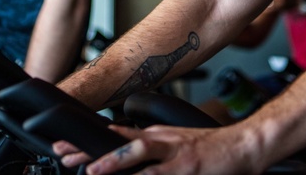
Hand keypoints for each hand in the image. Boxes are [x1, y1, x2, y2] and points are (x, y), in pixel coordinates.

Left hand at [54, 124, 261, 174]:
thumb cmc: (209, 149)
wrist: (242, 146)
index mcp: (154, 136)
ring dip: (113, 162)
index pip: (114, 136)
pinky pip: (160, 174)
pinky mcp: (187, 166)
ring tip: (92, 170)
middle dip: (88, 149)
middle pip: (117, 141)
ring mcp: (173, 152)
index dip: (87, 143)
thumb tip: (126, 159)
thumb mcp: (174, 145)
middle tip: (63, 154)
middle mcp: (159, 140)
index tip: (63, 148)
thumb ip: (151, 150)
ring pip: (137, 152)